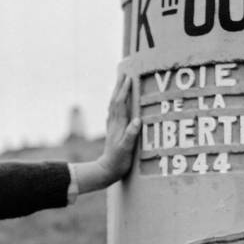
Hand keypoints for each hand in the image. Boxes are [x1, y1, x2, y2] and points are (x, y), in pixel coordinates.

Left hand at [71, 74, 140, 194]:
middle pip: (115, 101)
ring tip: (120, 83)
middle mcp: (114, 124)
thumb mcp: (126, 150)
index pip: (120, 103)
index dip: (124, 90)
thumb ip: (131, 135)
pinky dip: (116, 104)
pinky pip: (113, 113)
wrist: (106, 171)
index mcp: (118, 126)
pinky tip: (117, 104)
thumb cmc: (118, 162)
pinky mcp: (112, 132)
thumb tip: (137, 121)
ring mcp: (112, 128)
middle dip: (119, 87)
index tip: (129, 77)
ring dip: (116, 93)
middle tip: (123, 73)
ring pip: (113, 106)